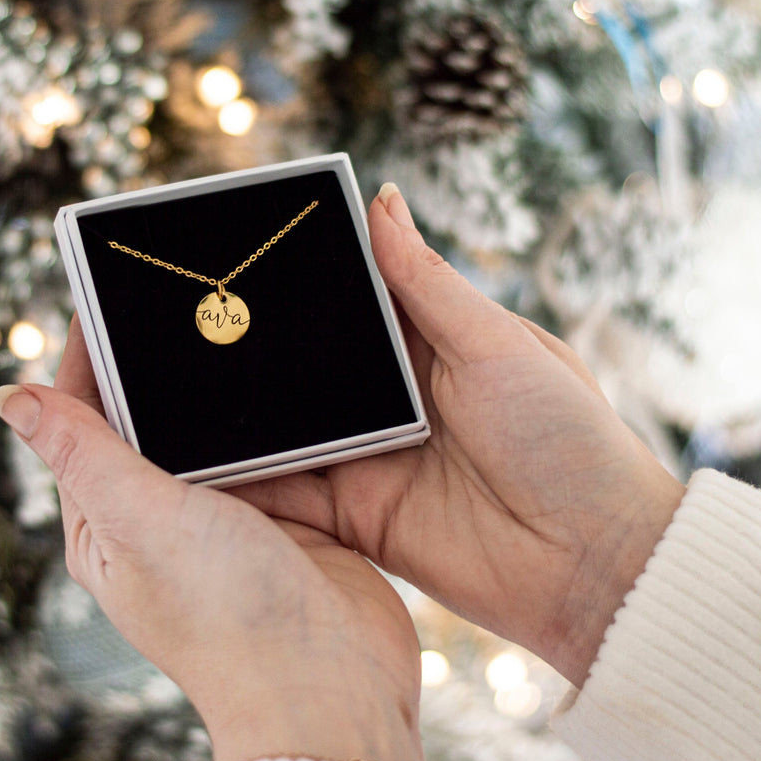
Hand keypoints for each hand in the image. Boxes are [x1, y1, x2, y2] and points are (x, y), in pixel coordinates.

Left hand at [0, 318, 425, 760]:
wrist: (332, 688)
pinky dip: (275, 409)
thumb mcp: (142, 520)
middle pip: (148, 415)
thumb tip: (6, 396)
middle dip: (158, 355)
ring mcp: (224, 516)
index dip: (90, 351)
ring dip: (220, 379)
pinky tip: (287, 365)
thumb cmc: (227, 618)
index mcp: (102, 522)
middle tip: (179, 283)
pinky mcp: (285, 515)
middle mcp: (157, 517)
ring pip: (214, 427)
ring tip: (232, 306)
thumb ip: (83, 452)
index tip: (105, 284)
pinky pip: (272, 446)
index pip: (82, 415)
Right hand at [234, 183, 684, 685]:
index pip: (349, 299)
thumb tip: (382, 198)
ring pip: (284, 427)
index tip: (238, 243)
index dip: (299, 276)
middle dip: (252, 344)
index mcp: (429, 345)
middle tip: (185, 314)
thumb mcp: (497, 344)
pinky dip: (244, 482)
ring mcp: (368, 457)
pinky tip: (192, 460)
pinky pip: (286, 495)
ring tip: (169, 380)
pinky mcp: (355, 516)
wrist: (592, 562)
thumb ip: (425, 281)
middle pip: (305, 363)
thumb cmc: (566, 439)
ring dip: (237, 411)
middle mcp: (391, 398)